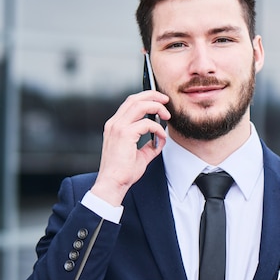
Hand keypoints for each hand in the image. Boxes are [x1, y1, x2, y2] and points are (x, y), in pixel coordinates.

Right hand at [90, 90, 170, 205]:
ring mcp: (118, 127)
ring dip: (156, 107)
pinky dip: (157, 128)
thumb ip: (149, 145)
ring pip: (140, 105)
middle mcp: (114, 124)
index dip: (145, 98)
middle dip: (153, 96)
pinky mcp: (125, 134)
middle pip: (134, 99)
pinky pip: (147, 123)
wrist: (113, 183)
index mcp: (114, 126)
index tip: (159, 101)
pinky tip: (161, 136)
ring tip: (166, 115)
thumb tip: (160, 139)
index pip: (130, 103)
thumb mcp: (139, 155)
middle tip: (165, 101)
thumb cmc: (122, 172)